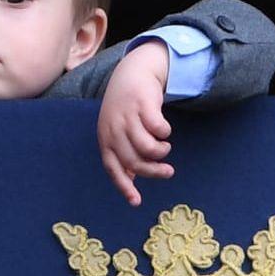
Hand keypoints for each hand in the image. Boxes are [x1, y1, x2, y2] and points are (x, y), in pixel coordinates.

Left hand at [97, 40, 173, 205]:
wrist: (133, 73)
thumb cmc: (126, 108)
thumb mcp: (118, 130)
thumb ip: (122, 152)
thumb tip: (131, 180)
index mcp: (106, 138)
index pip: (112, 167)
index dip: (124, 186)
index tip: (137, 202)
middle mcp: (113, 129)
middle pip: (134, 161)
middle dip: (154, 172)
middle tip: (169, 172)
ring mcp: (127, 116)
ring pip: (147, 147)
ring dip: (161, 151)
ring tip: (165, 147)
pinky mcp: (143, 104)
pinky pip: (158, 129)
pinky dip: (165, 133)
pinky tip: (165, 131)